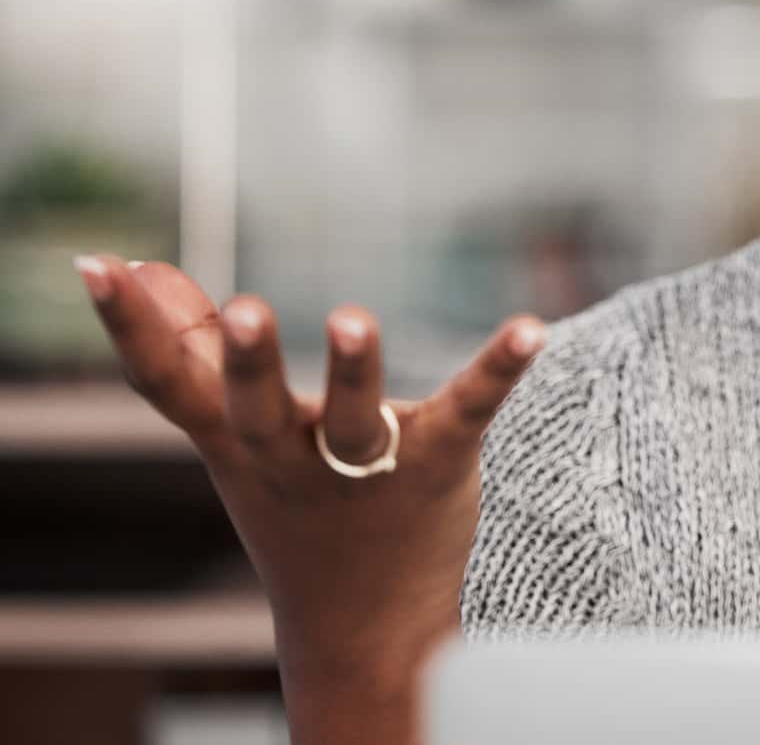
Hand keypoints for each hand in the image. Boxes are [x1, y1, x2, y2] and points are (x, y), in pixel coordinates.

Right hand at [75, 252, 544, 734]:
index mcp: (233, 440)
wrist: (363, 626)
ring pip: (353, 420)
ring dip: (351, 371)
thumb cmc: (296, 508)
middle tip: (248, 309)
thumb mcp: (235, 438)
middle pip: (255, 407)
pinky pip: (467, 410)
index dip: (129, 328)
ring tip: (351, 320)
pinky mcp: (438, 464)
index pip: (167, 382)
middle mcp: (288, 455)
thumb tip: (141, 268)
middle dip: (246, 361)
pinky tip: (529, 328)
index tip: (95, 267)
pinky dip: (498, 367)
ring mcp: (364, 466)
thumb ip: (197, 353)